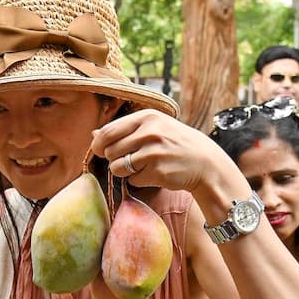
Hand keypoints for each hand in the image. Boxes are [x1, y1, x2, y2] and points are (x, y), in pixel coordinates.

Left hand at [90, 109, 225, 193]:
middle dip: (114, 159)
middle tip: (130, 160)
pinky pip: (133, 180)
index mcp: (146, 117)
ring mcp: (154, 152)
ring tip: (142, 167)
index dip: (99, 145)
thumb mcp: (153, 127)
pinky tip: (155, 173)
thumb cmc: (174, 144)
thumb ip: (124, 130)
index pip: (108, 132)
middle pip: (110, 151)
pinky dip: (139, 180)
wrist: (204, 162)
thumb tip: (93, 134)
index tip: (102, 151)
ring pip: (117, 168)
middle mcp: (149, 132)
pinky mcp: (157, 171)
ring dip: (125, 172)